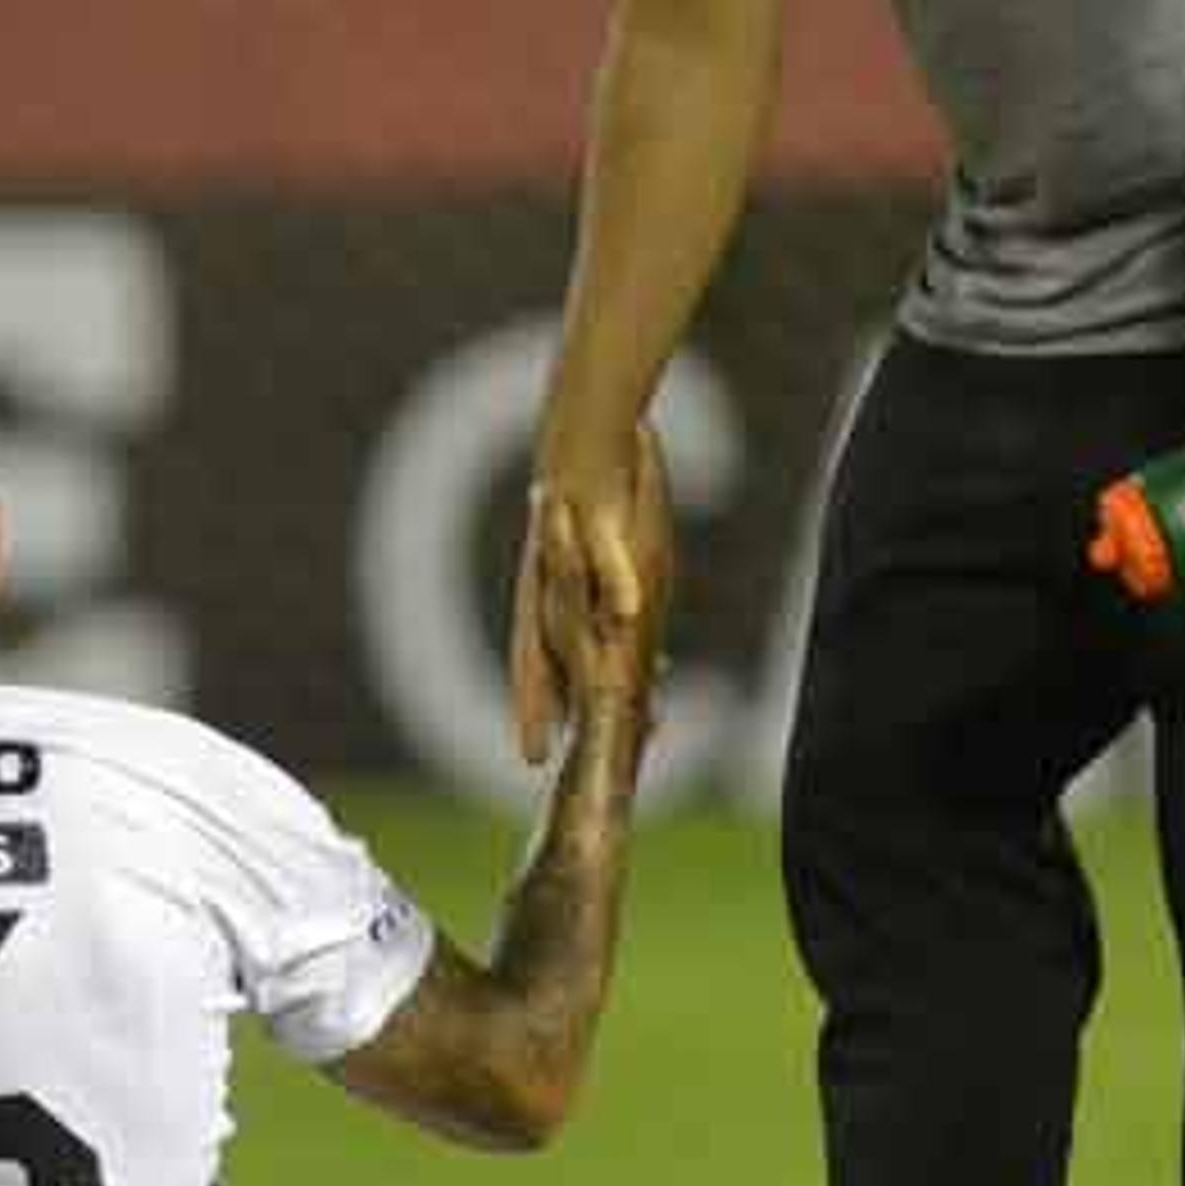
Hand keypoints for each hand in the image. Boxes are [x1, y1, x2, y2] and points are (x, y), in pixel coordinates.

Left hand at [508, 415, 668, 761]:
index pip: (543, 660)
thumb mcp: (620, 564)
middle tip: (534, 757)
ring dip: (580, 655)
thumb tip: (650, 670)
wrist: (590, 425)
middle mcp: (550, 579)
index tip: (535, 761)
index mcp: (553, 593)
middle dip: (538, 699)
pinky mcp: (598, 518)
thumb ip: (625, 616)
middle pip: (541, 647)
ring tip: (589, 697)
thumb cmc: (606, 498)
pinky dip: (615, 584)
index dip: (540, 707)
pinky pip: (608, 557)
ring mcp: (570, 551)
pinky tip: (628, 616)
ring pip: (570, 610)